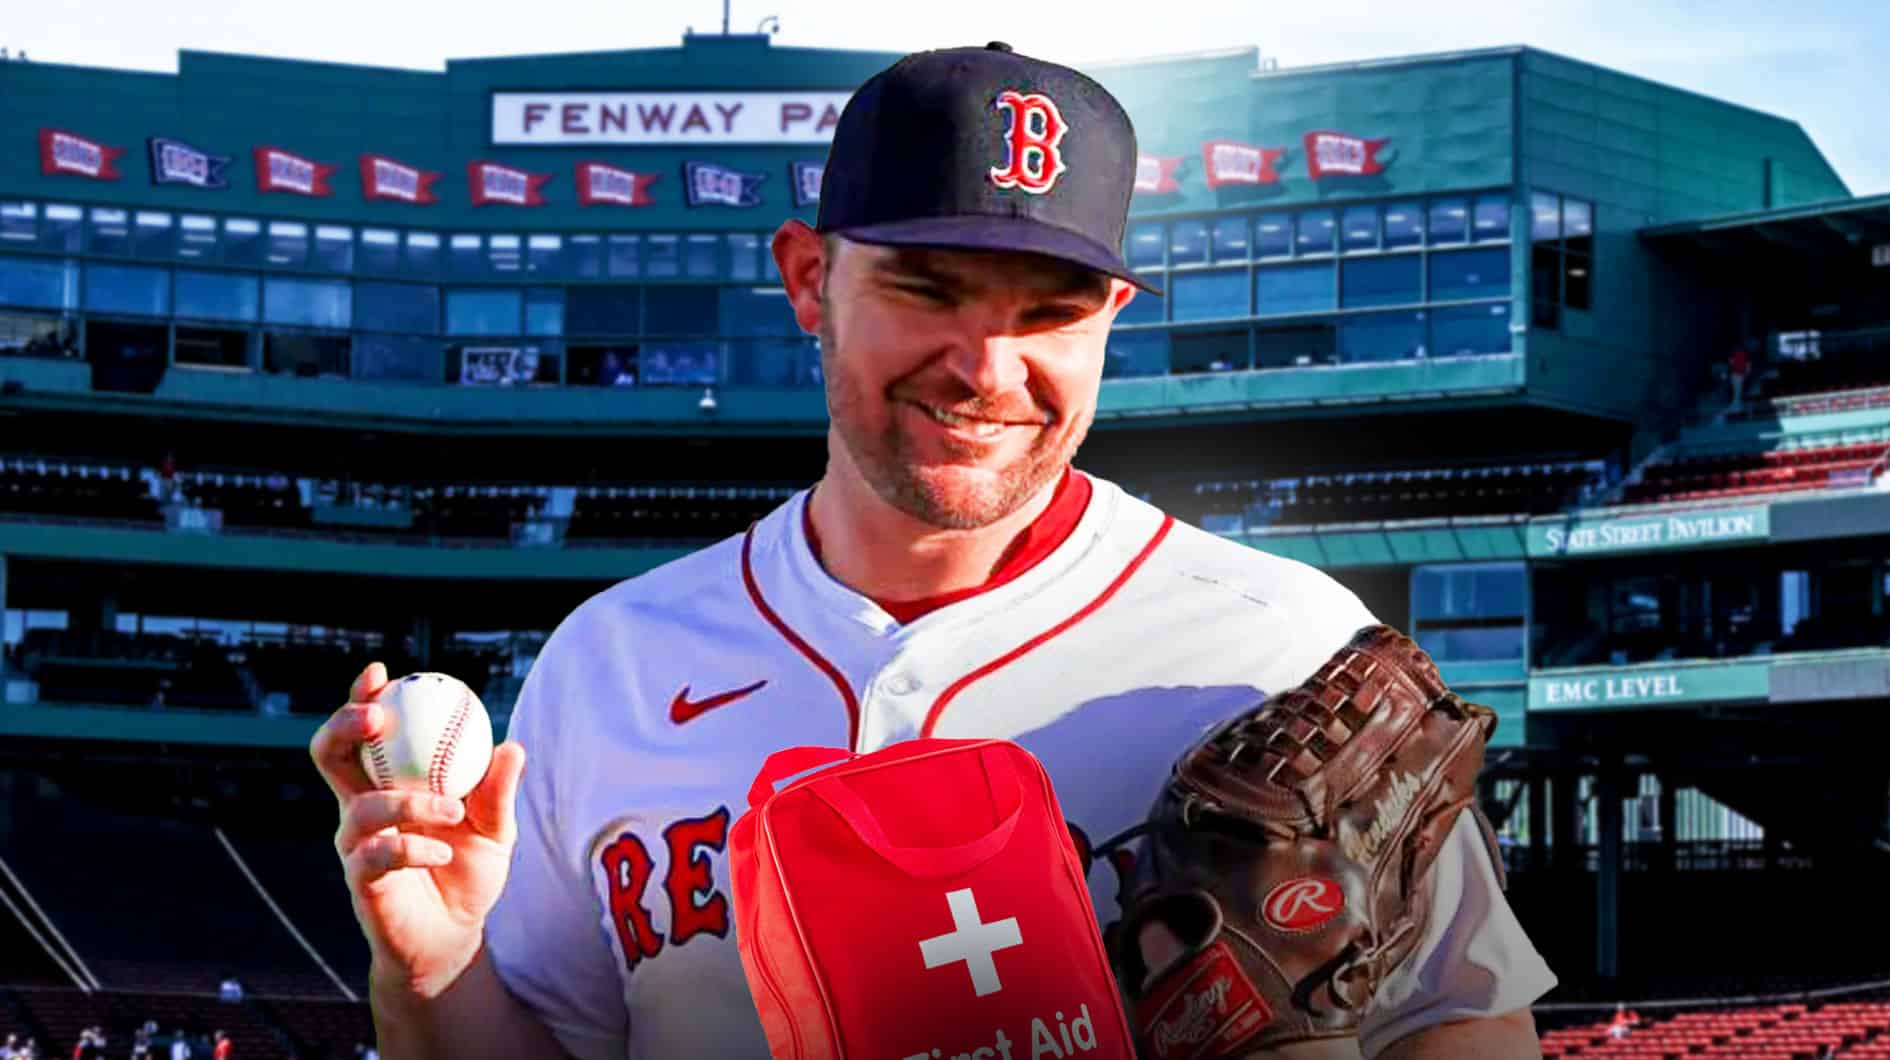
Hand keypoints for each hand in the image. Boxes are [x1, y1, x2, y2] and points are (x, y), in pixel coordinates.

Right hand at [311, 661, 528, 998]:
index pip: (362, 733)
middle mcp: (361, 808)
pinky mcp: (360, 882)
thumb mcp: (494, 828)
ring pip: (359, 807)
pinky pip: (375, 856)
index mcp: (387, 783)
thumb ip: (498, 791)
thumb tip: (513, 747)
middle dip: (344, 726)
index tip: (380, 671)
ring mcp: (356, 845)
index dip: (361, 698)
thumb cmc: (466, 872)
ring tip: (453, 811)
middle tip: (378, 715)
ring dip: (408, 802)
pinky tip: (442, 854)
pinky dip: (412, 848)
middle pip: (328, 755)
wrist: (454, 936)